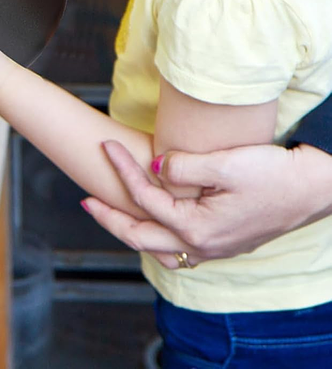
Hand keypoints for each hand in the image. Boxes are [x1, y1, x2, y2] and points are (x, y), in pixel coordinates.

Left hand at [82, 140, 329, 268]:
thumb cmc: (275, 175)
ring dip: (130, 233)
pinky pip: (178, 250)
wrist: (314, 188)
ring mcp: (214, 248)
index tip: (106, 146)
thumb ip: (182, 167)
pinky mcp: (223, 241)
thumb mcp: (225, 164)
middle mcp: (202, 246)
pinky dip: (156, 239)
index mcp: (197, 228)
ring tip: (110, 215)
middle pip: (140, 237)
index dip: (121, 170)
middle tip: (86, 200)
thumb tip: (153, 169)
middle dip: (108, 218)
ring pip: (158, 249)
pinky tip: (152, 225)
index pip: (144, 198)